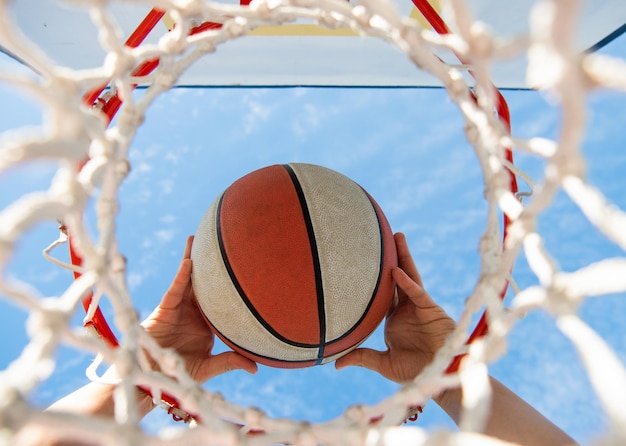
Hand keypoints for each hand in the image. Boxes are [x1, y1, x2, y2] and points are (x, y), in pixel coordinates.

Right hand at [142, 236, 256, 381]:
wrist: (154, 377)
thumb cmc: (180, 372)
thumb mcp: (209, 366)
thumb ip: (230, 362)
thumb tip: (256, 369)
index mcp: (206, 320)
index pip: (219, 297)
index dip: (228, 283)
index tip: (242, 266)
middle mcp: (194, 309)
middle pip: (203, 281)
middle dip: (208, 262)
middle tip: (219, 240)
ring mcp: (179, 306)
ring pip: (187, 278)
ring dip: (191, 258)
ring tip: (196, 238)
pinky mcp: (165, 308)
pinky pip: (174, 289)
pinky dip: (181, 276)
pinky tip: (188, 262)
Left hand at [335, 232, 454, 383]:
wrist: (439, 376)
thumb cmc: (415, 370)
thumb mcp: (383, 362)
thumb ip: (362, 357)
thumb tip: (335, 363)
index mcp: (395, 317)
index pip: (383, 292)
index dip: (375, 277)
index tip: (364, 261)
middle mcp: (407, 307)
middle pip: (397, 276)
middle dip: (392, 256)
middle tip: (381, 236)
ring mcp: (419, 306)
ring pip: (409, 276)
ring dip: (403, 257)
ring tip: (397, 236)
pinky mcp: (430, 309)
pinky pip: (417, 293)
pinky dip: (406, 282)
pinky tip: (396, 271)